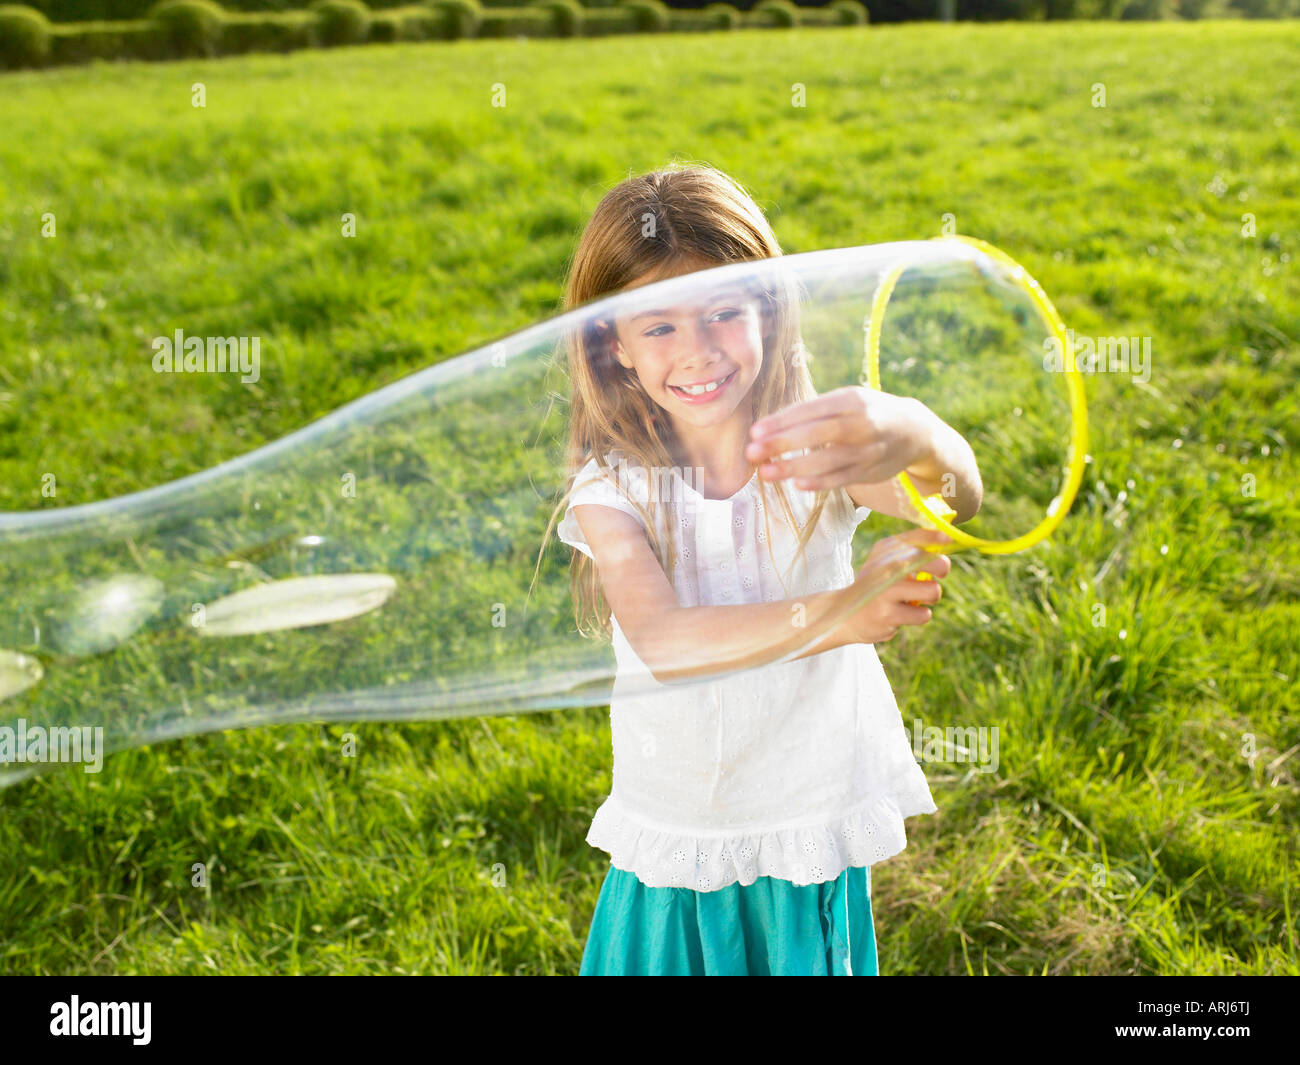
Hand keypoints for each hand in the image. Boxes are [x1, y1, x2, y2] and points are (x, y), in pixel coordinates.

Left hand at [745, 386, 934, 490]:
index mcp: (852, 399)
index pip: (812, 410)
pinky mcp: (870, 471)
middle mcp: (862, 423)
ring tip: (766, 473)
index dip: (782, 421)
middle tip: (752, 452)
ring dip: (794, 467)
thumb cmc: (868, 412)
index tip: (755, 431)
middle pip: (818, 434)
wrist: (915, 431)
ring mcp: (868, 449)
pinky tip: (798, 484)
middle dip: (783, 443)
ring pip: (828, 460)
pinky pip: (842, 478)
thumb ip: (816, 412)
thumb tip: (772, 428)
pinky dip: (820, 482)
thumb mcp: (849, 400)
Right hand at [833, 529, 951, 644]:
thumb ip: (913, 548)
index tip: (947, 542)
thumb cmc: (875, 584)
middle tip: (937, 576)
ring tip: (915, 598)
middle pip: (938, 563)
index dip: (940, 538)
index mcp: (888, 548)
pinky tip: (902, 613)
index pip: (921, 535)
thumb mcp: (885, 559)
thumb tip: (946, 538)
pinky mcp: (889, 615)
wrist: (845, 611)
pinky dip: (918, 615)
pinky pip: (923, 614)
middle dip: (942, 570)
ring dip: (930, 598)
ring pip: (934, 591)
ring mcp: (888, 591)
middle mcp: (888, 566)